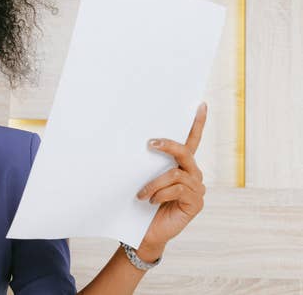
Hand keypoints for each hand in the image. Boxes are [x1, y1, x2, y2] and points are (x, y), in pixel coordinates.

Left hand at [136, 102, 207, 254]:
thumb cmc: (142, 204)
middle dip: (168, 145)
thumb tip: (137, 142)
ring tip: (141, 194)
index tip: (200, 105)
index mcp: (181, 166)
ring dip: (154, 183)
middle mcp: (193, 174)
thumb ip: (148, 164)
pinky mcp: (196, 202)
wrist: (144, 232)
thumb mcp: (144, 179)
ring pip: (176, 174)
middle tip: (150, 143)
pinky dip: (160, 193)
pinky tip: (150, 202)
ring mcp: (196, 188)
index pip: (192, 141)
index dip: (197, 123)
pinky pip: (178, 189)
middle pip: (185, 152)